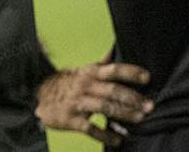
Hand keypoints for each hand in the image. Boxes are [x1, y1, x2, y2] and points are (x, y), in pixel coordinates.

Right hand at [35, 59, 153, 145]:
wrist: (39, 96)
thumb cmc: (68, 83)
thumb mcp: (83, 70)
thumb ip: (101, 63)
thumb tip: (115, 48)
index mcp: (90, 73)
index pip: (113, 70)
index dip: (131, 72)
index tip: (148, 78)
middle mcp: (85, 86)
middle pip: (112, 90)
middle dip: (133, 98)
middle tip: (150, 106)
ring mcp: (78, 103)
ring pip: (104, 108)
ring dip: (124, 114)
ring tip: (139, 119)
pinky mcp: (71, 120)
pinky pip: (90, 128)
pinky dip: (105, 135)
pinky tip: (117, 140)